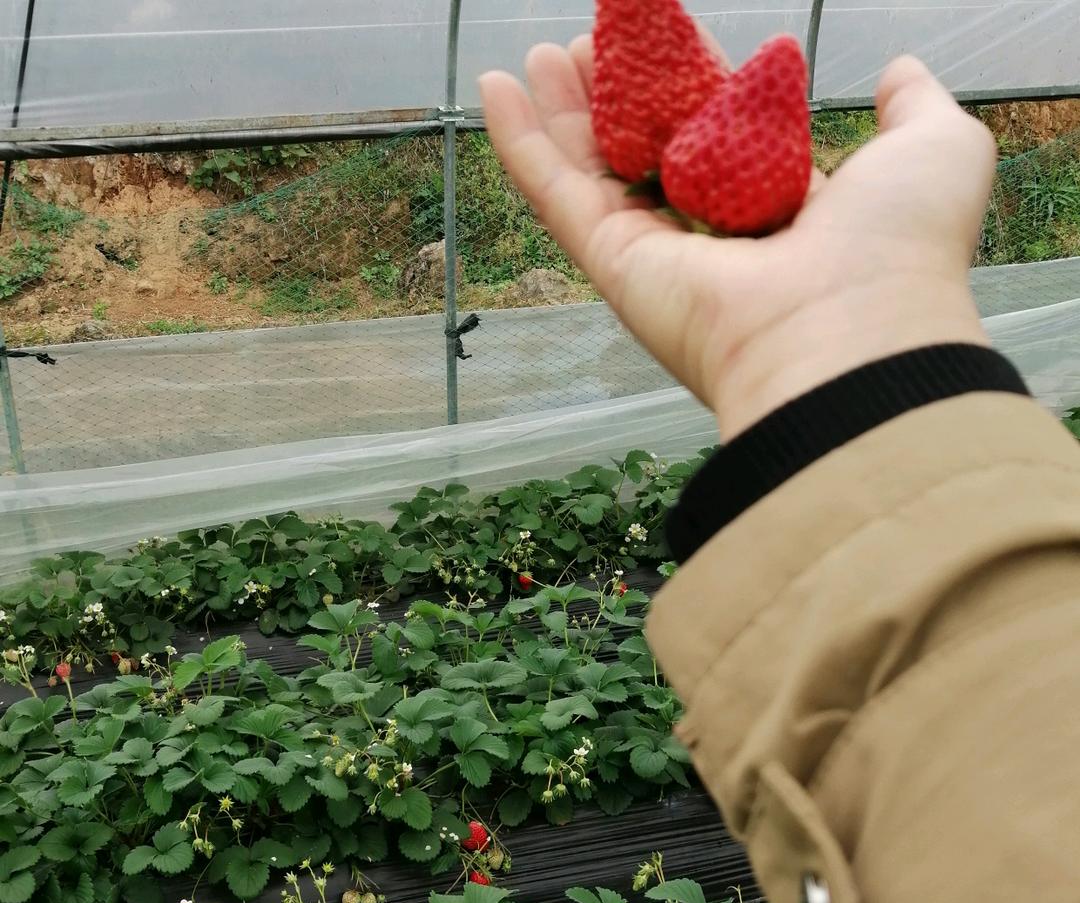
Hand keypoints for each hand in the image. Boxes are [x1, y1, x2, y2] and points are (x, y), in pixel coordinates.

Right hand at [479, 41, 996, 437]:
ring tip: (538, 56)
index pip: (724, 137)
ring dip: (562, 114)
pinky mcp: (615, 268)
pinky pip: (557, 196)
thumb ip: (912, 106)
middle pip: (649, 154)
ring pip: (595, 171)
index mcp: (783, 214)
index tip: (668, 40)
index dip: (694, 85)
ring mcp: (659, 258)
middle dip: (617, 99)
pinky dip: (521, 145)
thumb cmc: (897, 251)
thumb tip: (899, 71)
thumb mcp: (934, 148)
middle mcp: (716, 240)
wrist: (847, 335)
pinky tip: (495, 90)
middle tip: (586, 48)